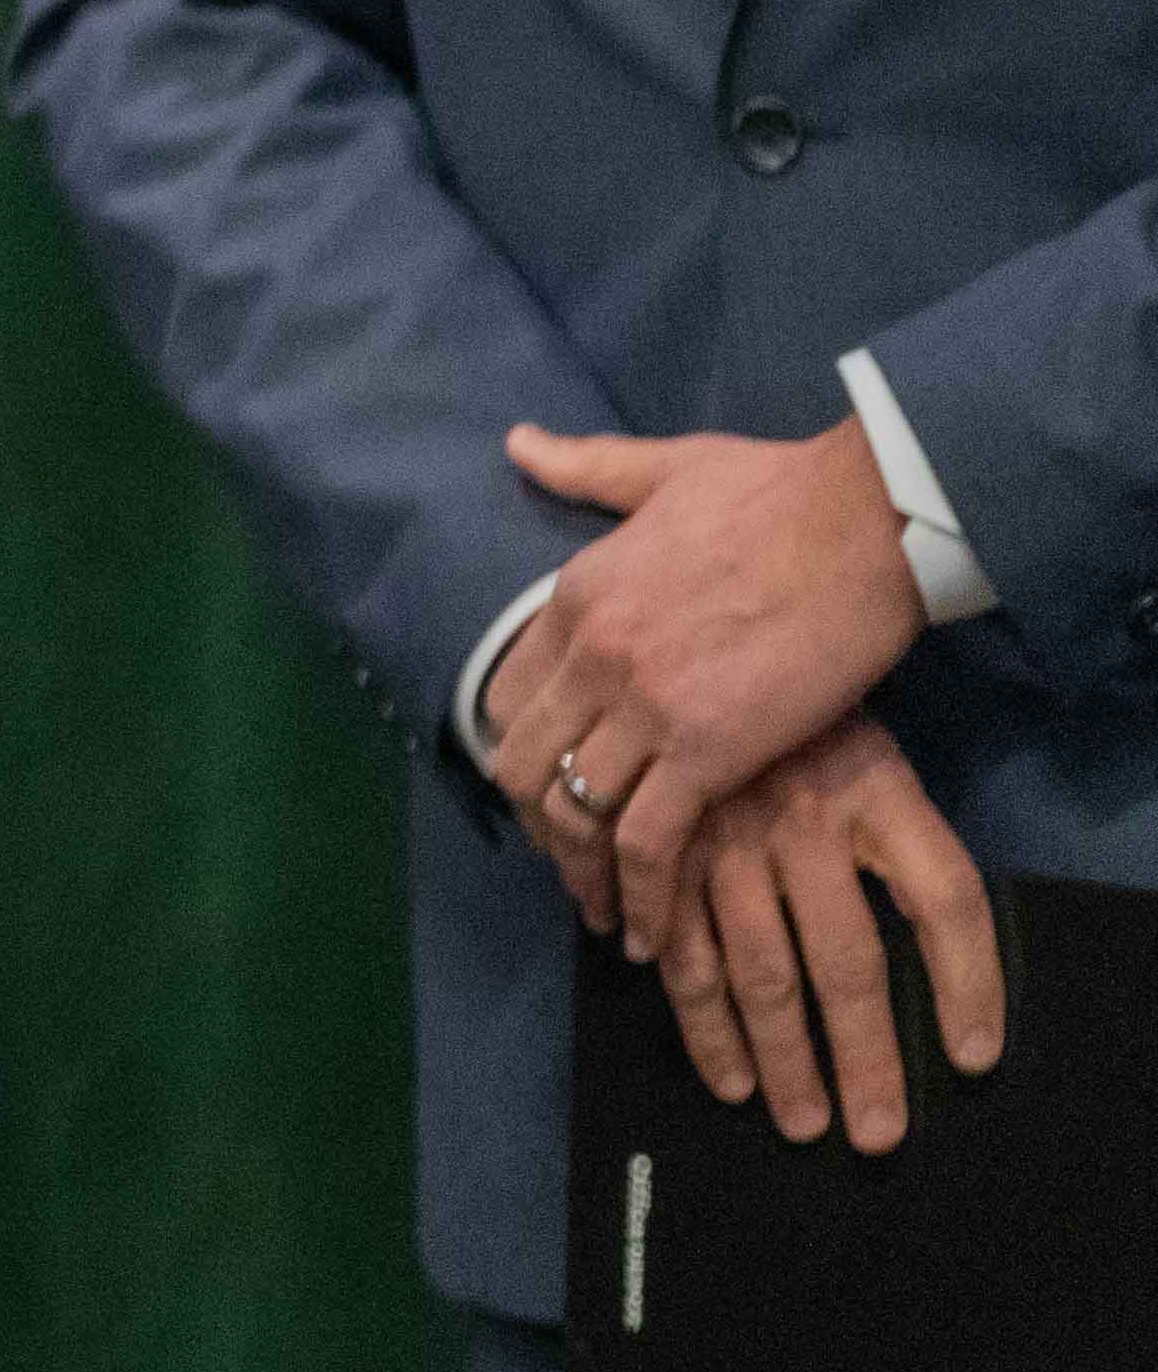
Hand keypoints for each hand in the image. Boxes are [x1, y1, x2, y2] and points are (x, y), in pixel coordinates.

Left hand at [489, 422, 924, 951]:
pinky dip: (641, 896)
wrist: (865, 517)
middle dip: (536, 821)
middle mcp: (592, 654)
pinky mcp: (709, 751)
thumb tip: (517, 441)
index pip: (506, 695)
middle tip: (570, 862)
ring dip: (582, 873)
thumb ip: (584, 468)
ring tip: (605, 912)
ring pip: (574, 811)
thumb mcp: (662, 469)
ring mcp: (644, 705)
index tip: (538, 788)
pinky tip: (650, 931)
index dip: (515, 749)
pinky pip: (647, 842)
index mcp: (575, 595)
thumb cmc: (777, 491)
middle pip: (524, 763)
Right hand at [647, 714, 1003, 1152]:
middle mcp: (806, 822)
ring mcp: (727, 836)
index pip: (948, 897)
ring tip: (786, 1115)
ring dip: (772, 1054)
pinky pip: (679, 945)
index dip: (970, 983)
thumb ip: (899, 843)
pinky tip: (718, 1063)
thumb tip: (927, 955)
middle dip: (857, 1056)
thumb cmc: (800, 719)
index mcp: (876, 790)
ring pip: (754, 969)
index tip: (972, 1058)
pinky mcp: (661, 845)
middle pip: (847, 961)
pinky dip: (693, 1012)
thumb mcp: (871, 755)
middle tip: (868, 1131)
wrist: (688, 641)